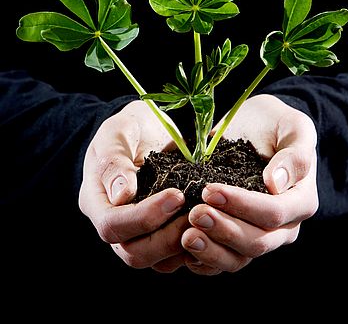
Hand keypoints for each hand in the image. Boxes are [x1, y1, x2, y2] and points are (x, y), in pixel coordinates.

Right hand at [78, 100, 190, 272]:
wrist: (148, 127)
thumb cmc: (130, 126)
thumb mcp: (118, 132)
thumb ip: (115, 161)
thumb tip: (122, 195)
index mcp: (96, 201)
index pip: (112, 225)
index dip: (145, 217)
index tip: (176, 196)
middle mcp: (114, 224)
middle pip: (133, 253)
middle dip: (167, 238)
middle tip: (197, 213)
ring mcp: (137, 232)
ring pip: (155, 260)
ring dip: (182, 245)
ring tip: (206, 220)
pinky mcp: (160, 233)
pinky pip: (173, 255)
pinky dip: (192, 247)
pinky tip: (211, 228)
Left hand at [181, 94, 317, 274]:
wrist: (257, 128)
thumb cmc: (276, 123)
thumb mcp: (294, 127)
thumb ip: (295, 154)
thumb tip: (277, 184)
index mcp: (301, 200)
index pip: (274, 213)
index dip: (243, 206)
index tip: (211, 190)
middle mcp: (284, 227)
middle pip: (256, 242)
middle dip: (224, 230)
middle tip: (194, 213)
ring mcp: (260, 237)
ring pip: (238, 259)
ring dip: (211, 251)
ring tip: (186, 236)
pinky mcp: (237, 242)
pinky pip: (222, 262)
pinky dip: (203, 261)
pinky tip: (183, 251)